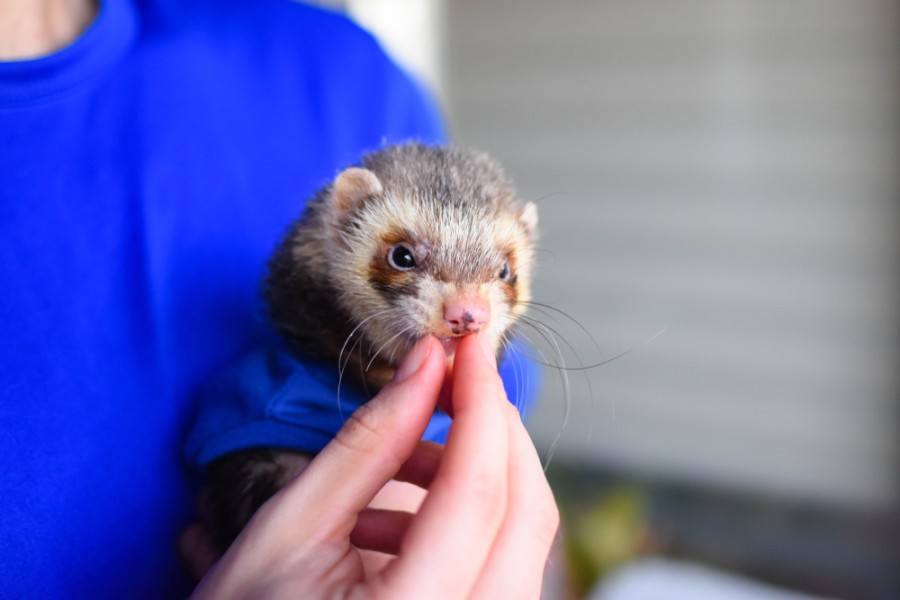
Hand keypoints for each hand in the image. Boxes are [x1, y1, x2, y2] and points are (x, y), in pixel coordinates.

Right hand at [190, 333, 558, 598]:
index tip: (471, 346)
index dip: (479, 404)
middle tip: (454, 381)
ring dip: (483, 477)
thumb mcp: (291, 527)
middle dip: (496, 432)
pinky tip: (409, 513)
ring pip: (523, 540)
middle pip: (525, 514)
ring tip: (408, 459)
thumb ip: (369, 443)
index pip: (478, 492)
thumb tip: (426, 364)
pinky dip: (474, 519)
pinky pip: (505, 565)